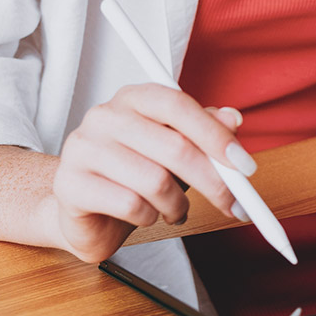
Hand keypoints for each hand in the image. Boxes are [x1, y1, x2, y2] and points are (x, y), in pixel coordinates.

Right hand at [48, 85, 250, 262]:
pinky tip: (146, 216)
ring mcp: (83, 148)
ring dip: (177, 204)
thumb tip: (232, 119)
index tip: (244, 165)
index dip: (215, 135)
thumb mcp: (173, 151)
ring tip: (175, 209)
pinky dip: (150, 218)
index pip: (177, 105)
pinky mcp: (71, 184)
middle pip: (173, 146)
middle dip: (213, 181)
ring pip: (155, 181)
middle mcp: (104, 115)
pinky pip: (130, 205)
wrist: (82, 209)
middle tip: (232, 204)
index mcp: (132, 98)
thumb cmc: (132, 175)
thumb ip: (202, 133)